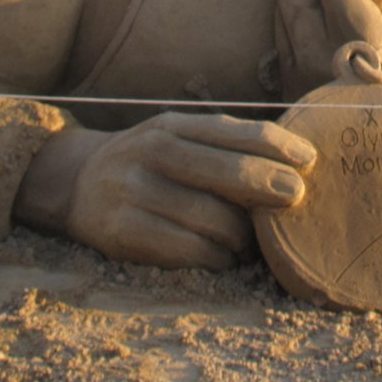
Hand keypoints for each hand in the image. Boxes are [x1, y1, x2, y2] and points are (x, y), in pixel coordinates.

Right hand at [17, 112, 315, 269]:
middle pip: (223, 171)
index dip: (276, 145)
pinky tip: (223, 256)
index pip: (233, 132)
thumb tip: (290, 161)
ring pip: (208, 216)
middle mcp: (151, 152)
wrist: (72, 181)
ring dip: (241, 234)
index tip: (309, 160)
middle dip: (267, 186)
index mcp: (171, 125)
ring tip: (252, 241)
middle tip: (295, 197)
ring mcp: (133, 191)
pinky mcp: (121, 231)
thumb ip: (222, 144)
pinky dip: (214, 256)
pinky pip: (184, 249)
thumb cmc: (146, 161)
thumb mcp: (177, 136)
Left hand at [275, 0, 381, 98]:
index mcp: (291, 9)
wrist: (365, 128)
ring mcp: (299, 55)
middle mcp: (288, 30)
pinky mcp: (314, 75)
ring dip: (359, 6)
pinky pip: (331, 37)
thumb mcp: (349, 9)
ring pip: (328, 12)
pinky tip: (372, 41)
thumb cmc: (359, 64)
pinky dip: (354, 31)